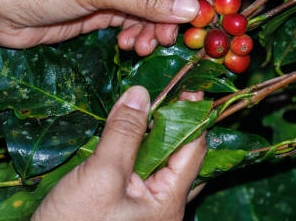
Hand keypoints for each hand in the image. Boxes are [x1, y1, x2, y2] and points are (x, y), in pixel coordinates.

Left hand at [0, 0, 210, 54]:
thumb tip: (194, 10)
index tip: (207, 15)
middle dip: (167, 13)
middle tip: (175, 39)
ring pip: (144, 5)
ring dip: (150, 26)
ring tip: (147, 45)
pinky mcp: (95, 5)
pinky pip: (127, 18)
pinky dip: (134, 32)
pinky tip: (131, 45)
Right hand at [32, 86, 206, 220]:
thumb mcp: (101, 175)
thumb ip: (124, 134)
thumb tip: (141, 93)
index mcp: (168, 201)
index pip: (193, 148)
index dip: (191, 115)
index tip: (187, 87)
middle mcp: (162, 206)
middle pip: (177, 155)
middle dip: (171, 122)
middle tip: (162, 93)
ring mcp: (142, 208)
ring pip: (155, 162)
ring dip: (148, 134)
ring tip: (140, 106)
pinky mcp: (121, 207)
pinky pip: (136, 172)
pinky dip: (131, 148)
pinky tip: (120, 134)